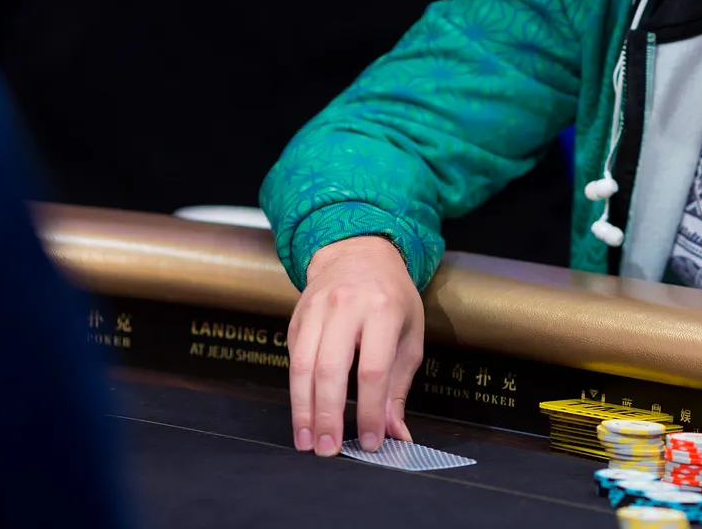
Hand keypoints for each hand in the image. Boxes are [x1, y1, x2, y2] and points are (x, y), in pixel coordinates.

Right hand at [287, 235, 423, 457]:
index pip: (373, 369)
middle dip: (328, 415)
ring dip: (303, 409)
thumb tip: (397, 433)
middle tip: (328, 449)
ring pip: (302, 366)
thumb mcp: (409, 335)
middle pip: (330, 368)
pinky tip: (302, 414)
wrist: (358, 252)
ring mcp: (316, 310)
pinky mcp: (296, 318)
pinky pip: (293, 359)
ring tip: (307, 441)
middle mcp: (345, 306)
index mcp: (382, 309)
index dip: (370, 409)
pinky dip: (297, 391)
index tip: (371, 441)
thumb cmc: (391, 297)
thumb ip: (399, 386)